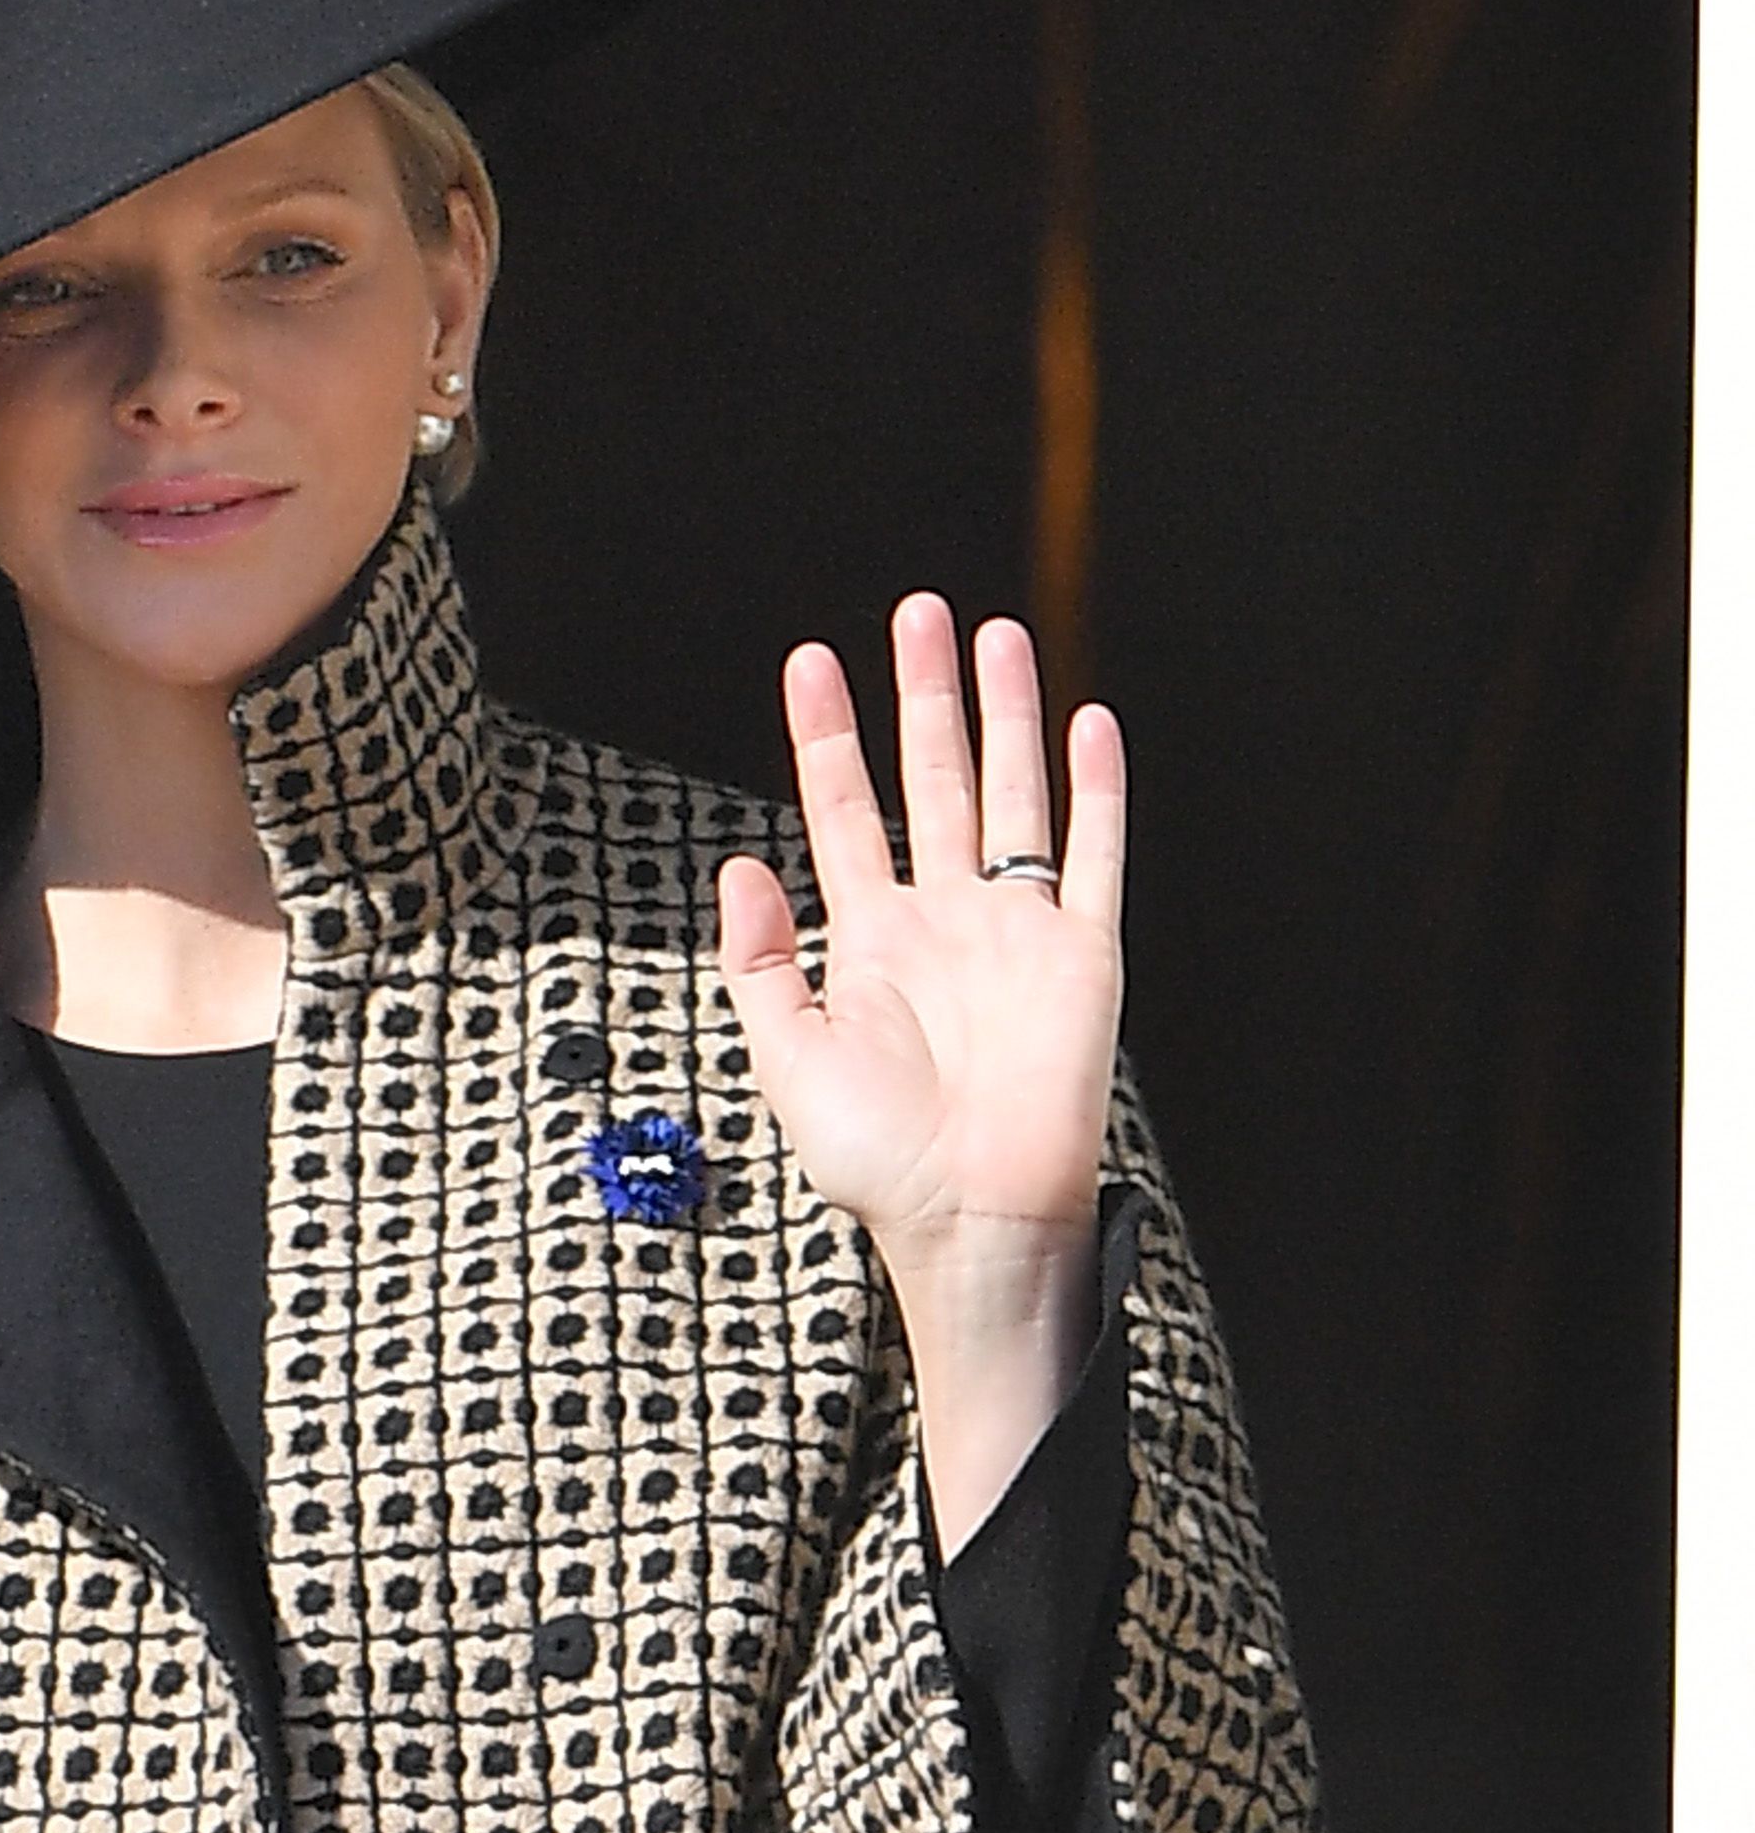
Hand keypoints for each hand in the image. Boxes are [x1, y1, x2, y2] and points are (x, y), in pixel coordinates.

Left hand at [720, 596, 1121, 1538]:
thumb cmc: (876, 1160)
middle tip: (916, 612)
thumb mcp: (786, 1056)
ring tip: (993, 634)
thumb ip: (761, 960)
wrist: (970, 1220)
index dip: (826, 736)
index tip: (809, 660)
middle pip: (935, 780)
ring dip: (1005, 717)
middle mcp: (947, 919)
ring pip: (1013, 795)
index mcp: (871, 939)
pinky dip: (1095, 792)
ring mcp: (1017, 930)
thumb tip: (738, 865)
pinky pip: (1093, 858)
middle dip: (923, 698)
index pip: (845, 811)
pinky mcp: (1084, 956)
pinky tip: (1090, 725)